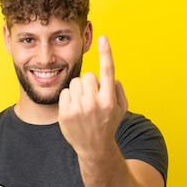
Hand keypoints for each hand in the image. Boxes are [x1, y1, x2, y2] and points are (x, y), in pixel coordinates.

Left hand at [58, 36, 127, 158]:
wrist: (94, 148)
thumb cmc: (108, 124)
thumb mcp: (121, 109)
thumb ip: (118, 89)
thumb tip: (109, 76)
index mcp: (109, 100)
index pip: (107, 71)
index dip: (106, 53)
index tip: (103, 38)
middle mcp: (94, 103)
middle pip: (87, 76)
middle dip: (90, 83)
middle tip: (93, 97)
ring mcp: (78, 109)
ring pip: (75, 83)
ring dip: (79, 90)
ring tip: (84, 105)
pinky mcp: (65, 113)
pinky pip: (65, 92)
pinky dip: (70, 98)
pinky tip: (75, 110)